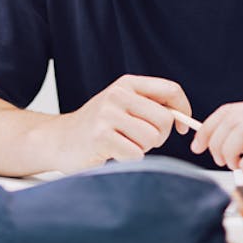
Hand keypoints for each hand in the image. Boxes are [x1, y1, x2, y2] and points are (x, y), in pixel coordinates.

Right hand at [39, 75, 192, 172]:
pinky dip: (128, 159)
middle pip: (164, 119)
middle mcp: (117, 94)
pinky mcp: (101, 137)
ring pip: (152, 138)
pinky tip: (112, 152)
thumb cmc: (97, 127)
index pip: (170, 90)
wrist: (59, 140)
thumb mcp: (122, 106)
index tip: (180, 126)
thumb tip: (182, 119)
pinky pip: (136, 154)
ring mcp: (107, 115)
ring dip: (142, 148)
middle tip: (140, 139)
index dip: (183, 110)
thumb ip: (150, 106)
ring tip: (123, 144)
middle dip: (159, 136)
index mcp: (126, 84)